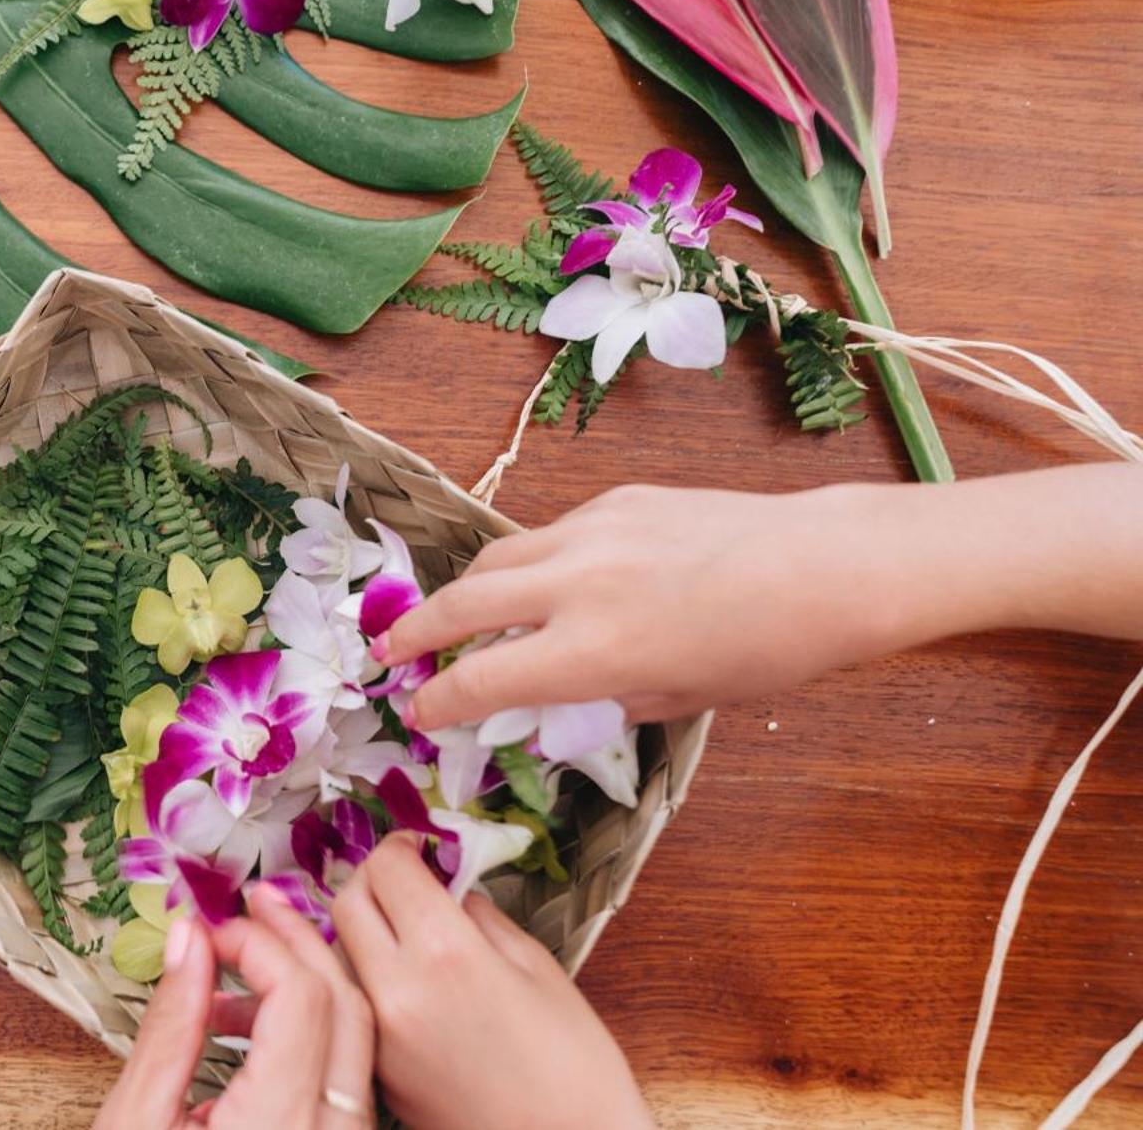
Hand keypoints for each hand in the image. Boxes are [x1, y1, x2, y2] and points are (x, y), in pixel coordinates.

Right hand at [95, 887, 375, 1128]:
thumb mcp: (135, 1123)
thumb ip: (168, 1029)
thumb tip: (188, 939)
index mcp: (279, 1124)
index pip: (300, 996)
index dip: (257, 944)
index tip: (208, 931)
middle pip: (344, 1003)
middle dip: (295, 939)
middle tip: (254, 903)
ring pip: (357, 1035)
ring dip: (307, 981)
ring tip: (242, 962)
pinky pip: (349, 1072)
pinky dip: (314, 1029)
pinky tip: (254, 1024)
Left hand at [333, 837, 652, 1129]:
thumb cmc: (575, 1065)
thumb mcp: (539, 967)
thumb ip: (481, 916)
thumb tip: (447, 889)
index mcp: (447, 954)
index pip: (388, 869)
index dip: (402, 845)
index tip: (418, 846)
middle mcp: (397, 991)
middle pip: (347, 903)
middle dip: (371, 877)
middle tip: (403, 877)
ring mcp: (379, 1036)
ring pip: (338, 951)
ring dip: (358, 926)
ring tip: (395, 923)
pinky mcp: (376, 1069)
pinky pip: (354, 1000)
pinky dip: (365, 974)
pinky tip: (399, 975)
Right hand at [380, 482, 899, 730]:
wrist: (826, 567)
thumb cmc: (766, 649)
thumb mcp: (677, 696)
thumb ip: (602, 701)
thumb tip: (550, 707)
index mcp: (593, 650)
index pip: (481, 679)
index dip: (438, 702)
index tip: (418, 714)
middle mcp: (578, 584)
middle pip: (463, 603)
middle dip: (415, 631)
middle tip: (388, 653)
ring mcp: (593, 533)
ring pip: (497, 558)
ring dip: (465, 589)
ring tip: (452, 613)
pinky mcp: (616, 501)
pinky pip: (549, 534)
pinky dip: (530, 562)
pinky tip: (545, 581)